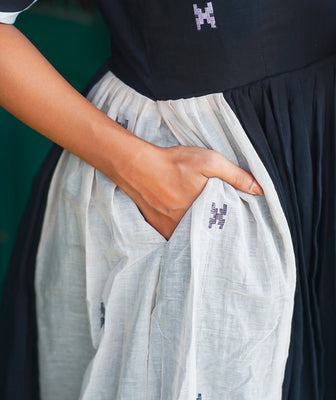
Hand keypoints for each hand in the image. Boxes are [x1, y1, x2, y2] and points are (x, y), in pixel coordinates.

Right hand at [121, 144, 263, 240]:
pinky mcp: (158, 228)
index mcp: (204, 213)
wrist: (138, 166)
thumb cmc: (174, 163)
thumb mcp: (209, 162)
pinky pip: (174, 237)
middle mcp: (187, 226)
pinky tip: (185, 223)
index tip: (238, 225)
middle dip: (216, 232)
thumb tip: (260, 190)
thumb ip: (236, 176)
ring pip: (191, 237)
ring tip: (206, 226)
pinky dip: (182, 233)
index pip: (225, 227)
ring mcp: (171, 229)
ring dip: (199, 233)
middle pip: (208, 234)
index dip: (232, 226)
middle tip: (223, 227)